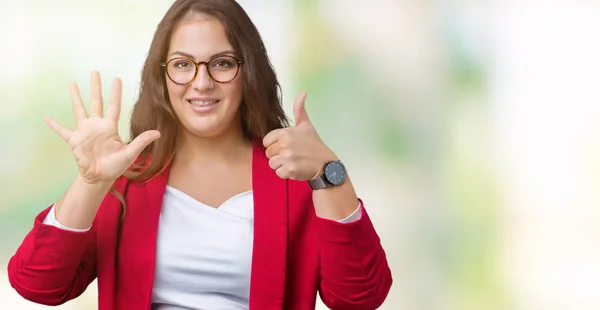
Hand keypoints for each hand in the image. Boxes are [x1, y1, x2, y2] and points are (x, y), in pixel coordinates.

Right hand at [44, 71, 160, 184]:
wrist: (99, 177)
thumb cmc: (115, 166)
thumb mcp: (130, 153)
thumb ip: (141, 141)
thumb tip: (158, 133)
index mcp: (110, 127)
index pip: (114, 105)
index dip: (115, 92)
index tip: (116, 78)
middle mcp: (97, 125)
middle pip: (96, 101)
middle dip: (96, 86)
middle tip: (95, 71)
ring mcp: (85, 131)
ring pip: (80, 109)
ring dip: (76, 96)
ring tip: (73, 83)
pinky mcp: (74, 140)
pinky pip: (62, 130)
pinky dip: (54, 124)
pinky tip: (45, 117)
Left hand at [263, 92, 336, 179]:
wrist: (325, 164)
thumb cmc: (314, 144)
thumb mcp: (306, 126)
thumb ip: (299, 110)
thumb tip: (303, 93)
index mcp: (285, 133)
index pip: (266, 141)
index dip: (274, 144)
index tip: (285, 146)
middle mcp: (284, 145)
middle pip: (268, 153)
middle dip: (278, 155)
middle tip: (291, 155)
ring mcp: (287, 158)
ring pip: (272, 164)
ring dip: (281, 165)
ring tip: (293, 161)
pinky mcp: (289, 170)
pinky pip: (279, 173)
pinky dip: (286, 173)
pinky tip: (295, 168)